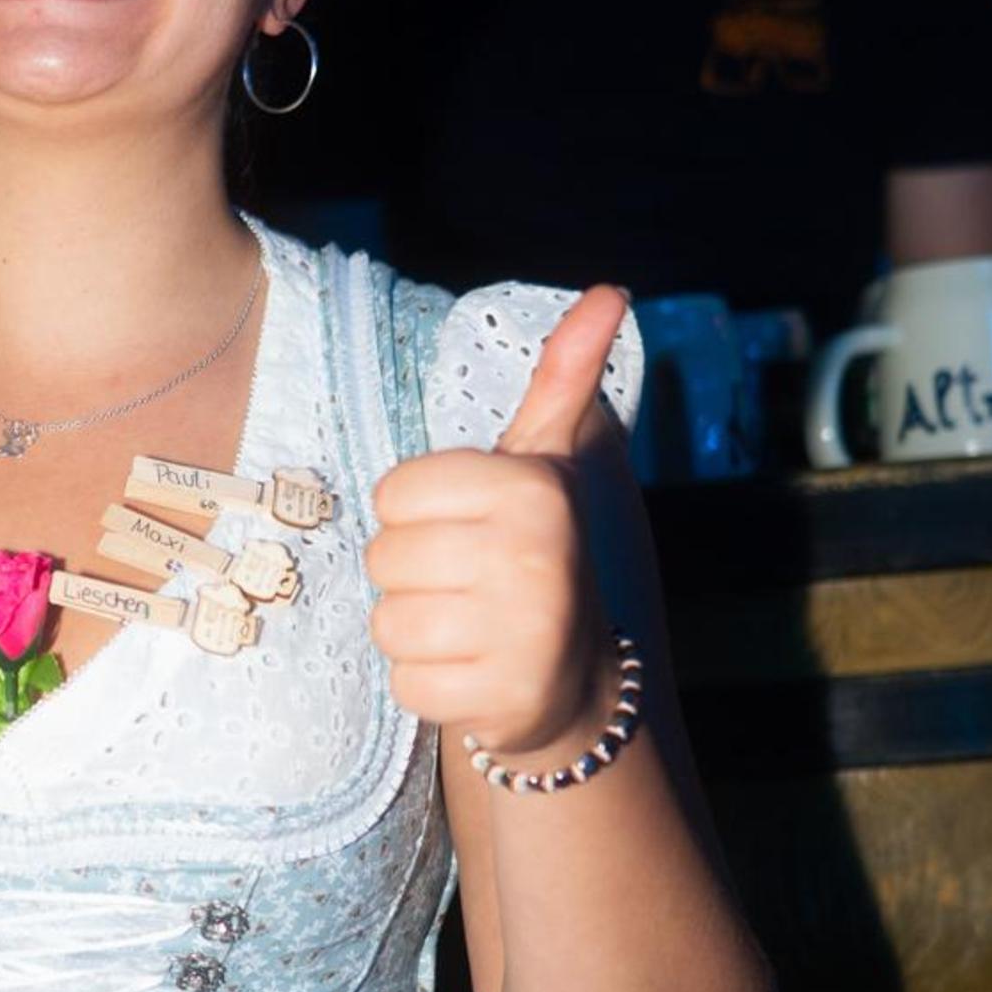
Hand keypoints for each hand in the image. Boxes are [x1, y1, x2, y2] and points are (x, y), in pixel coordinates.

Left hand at [364, 283, 626, 762]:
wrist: (575, 682)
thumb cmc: (534, 555)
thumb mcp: (543, 464)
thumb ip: (560, 380)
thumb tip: (607, 292)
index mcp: (532, 489)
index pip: (394, 492)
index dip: (415, 514)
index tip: (463, 528)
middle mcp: (532, 557)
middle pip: (384, 557)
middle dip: (410, 574)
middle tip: (465, 584)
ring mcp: (520, 634)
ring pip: (387, 623)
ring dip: (413, 630)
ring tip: (465, 627)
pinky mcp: (499, 699)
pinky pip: (404, 682)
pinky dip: (426, 682)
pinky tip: (469, 671)